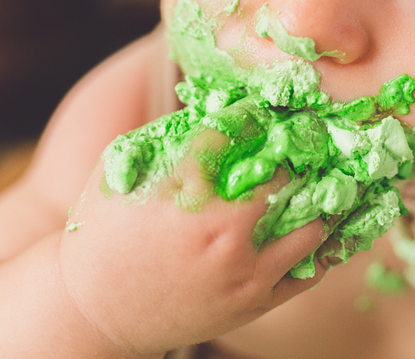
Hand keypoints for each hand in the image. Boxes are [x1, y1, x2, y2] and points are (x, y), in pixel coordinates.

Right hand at [57, 127, 328, 356]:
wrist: (93, 311)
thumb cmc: (105, 232)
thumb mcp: (124, 168)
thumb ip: (174, 135)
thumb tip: (227, 104)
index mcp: (189, 193)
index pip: (244, 133)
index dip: (258, 113)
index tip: (267, 108)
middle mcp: (224, 234)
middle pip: (289, 174)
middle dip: (296, 152)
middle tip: (307, 138)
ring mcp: (244, 273)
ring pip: (314, 223)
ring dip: (320, 197)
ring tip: (322, 179)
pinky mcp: (255, 302)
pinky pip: (311, 269)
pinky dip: (321, 242)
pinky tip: (319, 219)